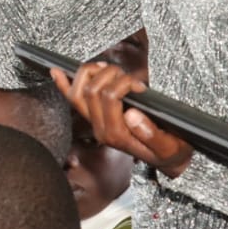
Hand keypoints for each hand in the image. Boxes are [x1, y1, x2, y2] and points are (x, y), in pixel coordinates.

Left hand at [53, 62, 193, 177]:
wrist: (167, 159)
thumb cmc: (170, 149)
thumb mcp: (170, 147)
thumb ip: (152, 135)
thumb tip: (132, 115)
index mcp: (118, 135)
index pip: (108, 97)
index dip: (123, 83)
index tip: (140, 85)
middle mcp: (101, 130)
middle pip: (90, 90)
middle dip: (108, 74)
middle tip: (127, 75)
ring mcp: (94, 124)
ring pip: (78, 92)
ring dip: (91, 73)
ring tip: (108, 69)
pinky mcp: (93, 118)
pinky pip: (73, 100)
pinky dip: (64, 85)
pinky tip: (57, 72)